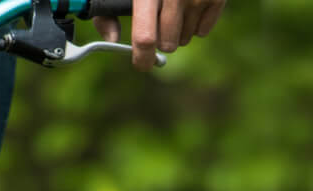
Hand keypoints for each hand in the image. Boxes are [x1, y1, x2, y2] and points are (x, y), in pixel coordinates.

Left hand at [94, 0, 226, 70]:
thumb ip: (109, 9)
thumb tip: (112, 38)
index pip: (145, 37)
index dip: (142, 57)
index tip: (142, 63)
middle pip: (168, 43)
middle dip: (160, 40)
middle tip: (157, 24)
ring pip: (185, 39)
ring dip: (177, 32)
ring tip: (172, 9)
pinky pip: (203, 32)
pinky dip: (194, 24)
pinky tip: (188, 5)